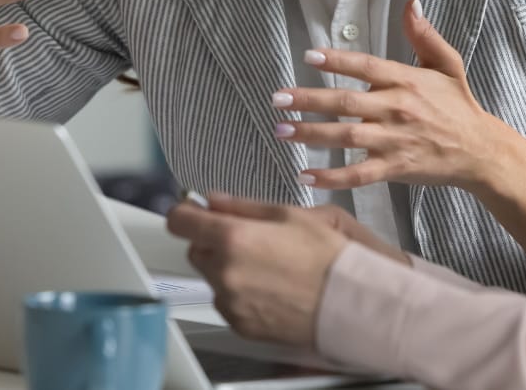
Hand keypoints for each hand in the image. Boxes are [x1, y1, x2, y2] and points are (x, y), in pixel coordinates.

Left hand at [166, 194, 353, 346]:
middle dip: (212, 239)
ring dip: (226, 267)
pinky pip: (227, 302)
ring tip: (265, 264)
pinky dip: (238, 292)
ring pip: (212, 276)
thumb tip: (212, 200)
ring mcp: (230, 302)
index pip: (180, 222)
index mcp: (233, 238)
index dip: (186, 212)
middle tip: (247, 236)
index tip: (194, 210)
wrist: (345, 300)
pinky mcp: (239, 324)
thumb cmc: (324, 254)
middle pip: (195, 249)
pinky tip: (268, 286)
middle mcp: (224, 272)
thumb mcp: (287, 214)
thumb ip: (242, 206)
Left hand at [272, 0, 494, 191]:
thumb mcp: (447, 64)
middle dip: (309, 100)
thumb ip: (424, 34)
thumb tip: (411, 2)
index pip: (366, 66)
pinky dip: (332, 177)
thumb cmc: (459, 106)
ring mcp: (394, 141)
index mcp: (406, 80)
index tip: (309, 56)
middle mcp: (397, 109)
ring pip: (346, 137)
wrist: (480, 151)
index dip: (337, 61)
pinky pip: (358, 174)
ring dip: (311, 135)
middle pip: (346, 102)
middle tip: (277, 98)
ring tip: (281, 130)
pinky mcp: (395, 168)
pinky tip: (306, 176)